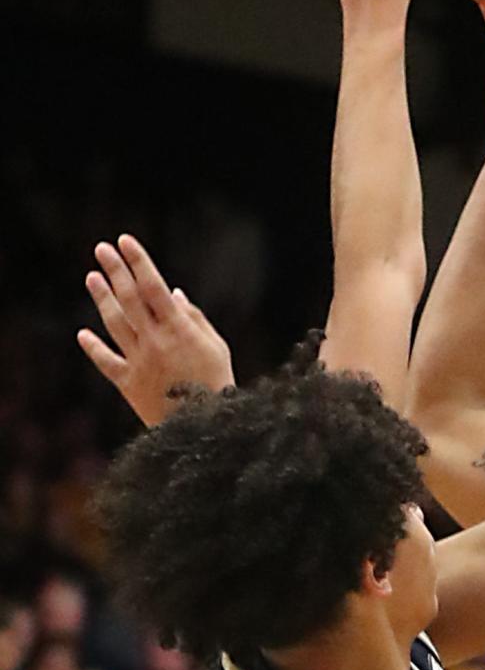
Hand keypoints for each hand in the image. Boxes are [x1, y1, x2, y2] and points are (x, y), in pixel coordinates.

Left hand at [78, 234, 234, 426]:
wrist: (204, 428)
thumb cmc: (216, 384)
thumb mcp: (216, 347)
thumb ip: (194, 318)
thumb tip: (173, 293)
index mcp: (179, 329)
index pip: (154, 286)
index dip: (139, 262)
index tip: (125, 241)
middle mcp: (154, 341)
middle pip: (129, 299)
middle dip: (115, 270)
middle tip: (102, 249)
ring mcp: (139, 362)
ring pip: (114, 324)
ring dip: (102, 298)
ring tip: (92, 277)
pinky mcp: (128, 384)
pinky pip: (107, 362)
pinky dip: (94, 348)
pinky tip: (82, 334)